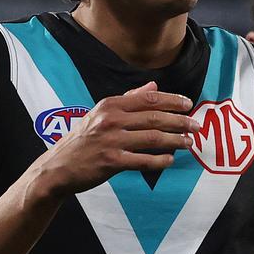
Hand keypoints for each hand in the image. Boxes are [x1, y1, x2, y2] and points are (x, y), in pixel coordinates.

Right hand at [34, 82, 197, 198]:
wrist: (58, 167)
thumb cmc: (83, 139)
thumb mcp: (101, 113)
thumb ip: (128, 99)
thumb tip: (153, 86)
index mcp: (110, 105)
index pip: (148, 98)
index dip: (172, 100)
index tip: (188, 104)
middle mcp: (110, 120)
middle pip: (154, 118)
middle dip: (180, 121)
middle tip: (196, 125)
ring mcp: (111, 141)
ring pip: (152, 138)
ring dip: (175, 140)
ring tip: (189, 143)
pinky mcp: (111, 162)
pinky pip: (143, 160)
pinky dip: (159, 160)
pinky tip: (170, 160)